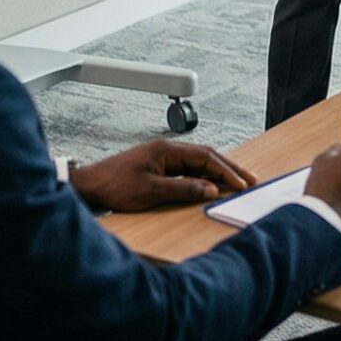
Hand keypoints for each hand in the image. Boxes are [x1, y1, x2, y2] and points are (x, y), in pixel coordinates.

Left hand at [71, 139, 257, 211]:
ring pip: (198, 163)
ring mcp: (162, 158)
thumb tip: (212, 189)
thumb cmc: (115, 185)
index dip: (226, 172)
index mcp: (166, 149)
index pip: (205, 157)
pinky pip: (188, 171)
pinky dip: (203, 178)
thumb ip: (184, 189)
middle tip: (251, 180)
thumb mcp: (152, 191)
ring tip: (238, 183)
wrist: (89, 186)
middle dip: (229, 168)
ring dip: (218, 173)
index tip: (242, 185)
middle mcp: (166, 150)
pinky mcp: (157, 168)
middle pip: (206, 156)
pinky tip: (212, 187)